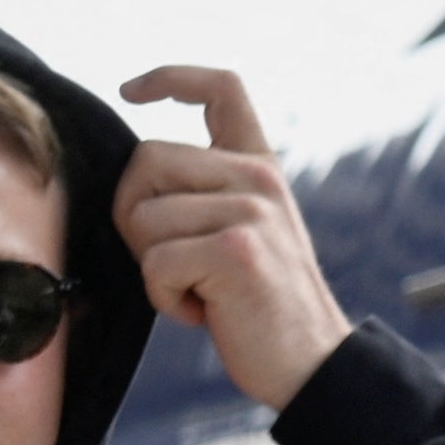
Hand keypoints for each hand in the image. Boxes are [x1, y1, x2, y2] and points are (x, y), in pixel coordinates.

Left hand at [113, 68, 351, 410]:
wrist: (313, 367)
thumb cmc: (264, 308)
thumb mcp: (247, 232)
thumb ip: (207, 193)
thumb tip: (135, 177)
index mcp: (262, 167)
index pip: (222, 87)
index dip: (170, 78)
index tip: (130, 91)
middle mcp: (259, 178)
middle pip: (146, 159)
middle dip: (135, 217)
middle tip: (173, 263)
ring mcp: (251, 211)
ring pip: (143, 216)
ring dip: (153, 268)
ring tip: (201, 291)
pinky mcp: (236, 251)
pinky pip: (156, 263)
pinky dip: (166, 299)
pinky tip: (205, 312)